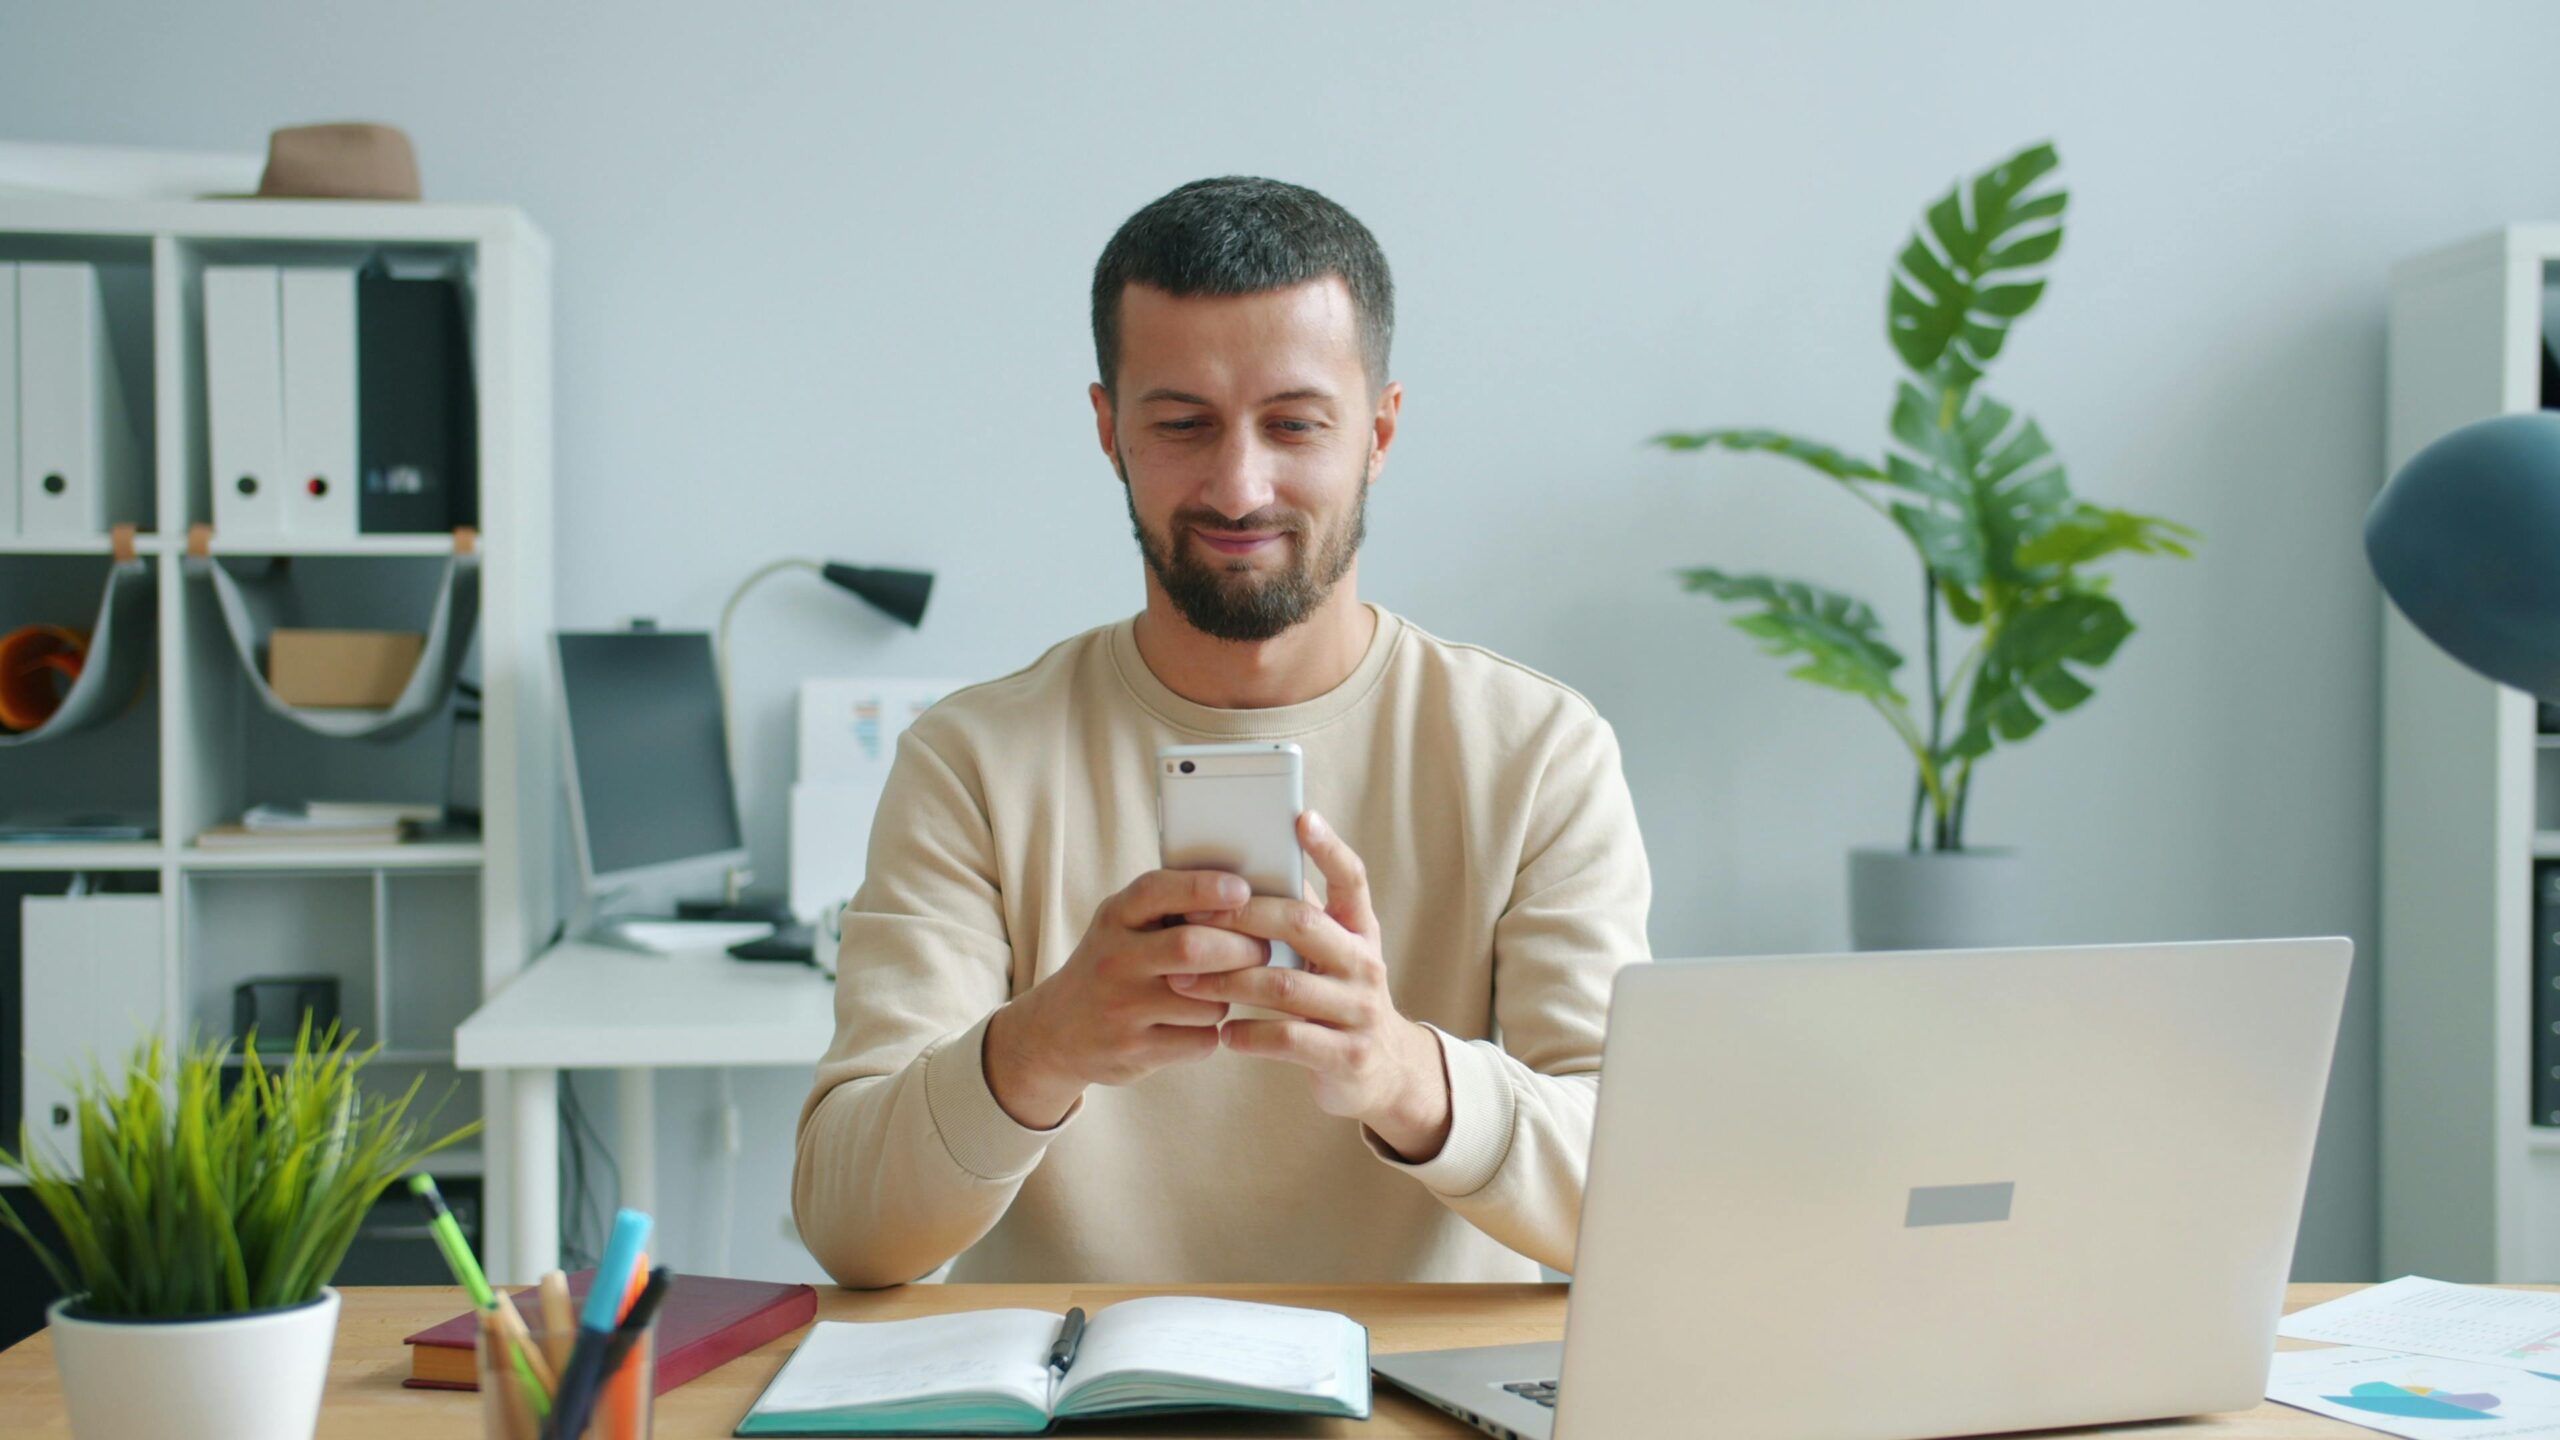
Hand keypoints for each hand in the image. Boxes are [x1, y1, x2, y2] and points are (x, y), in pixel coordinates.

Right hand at [984, 868, 1270, 1128]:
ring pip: (1207, 1000)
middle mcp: (1114, 960)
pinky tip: (1198, 1023)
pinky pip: (1202, 1039)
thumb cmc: (1112, 964)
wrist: (1056, 1031)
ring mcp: (1122, 1009)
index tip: (1242, 891)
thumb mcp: (1123, 924)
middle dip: (1241, 947)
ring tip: (1219, 990)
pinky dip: (1212, 1031)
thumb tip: (1245, 892)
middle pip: (1193, 947)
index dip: (1203, 888)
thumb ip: (1169, 906)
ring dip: (1228, 995)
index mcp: (1115, 917)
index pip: (1157, 891)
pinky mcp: (1135, 1051)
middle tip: (1262, 948)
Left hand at [1168, 811, 1452, 1161]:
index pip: (1352, 879)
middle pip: (1302, 925)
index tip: (1301, 816)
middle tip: (1191, 917)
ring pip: (1283, 986)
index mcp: (1360, 931)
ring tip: (1185, 981)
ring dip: (1227, 981)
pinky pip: (1288, 1039)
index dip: (1329, 847)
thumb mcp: (1332, 955)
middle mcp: (1365, 964)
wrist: (1384, 1072)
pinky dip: (1249, 1035)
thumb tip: (1242, 873)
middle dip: (1242, 918)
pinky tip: (1223, 1033)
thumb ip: (1300, 920)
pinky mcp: (1347, 1055)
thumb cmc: (1338, 999)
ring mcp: (1359, 1011)